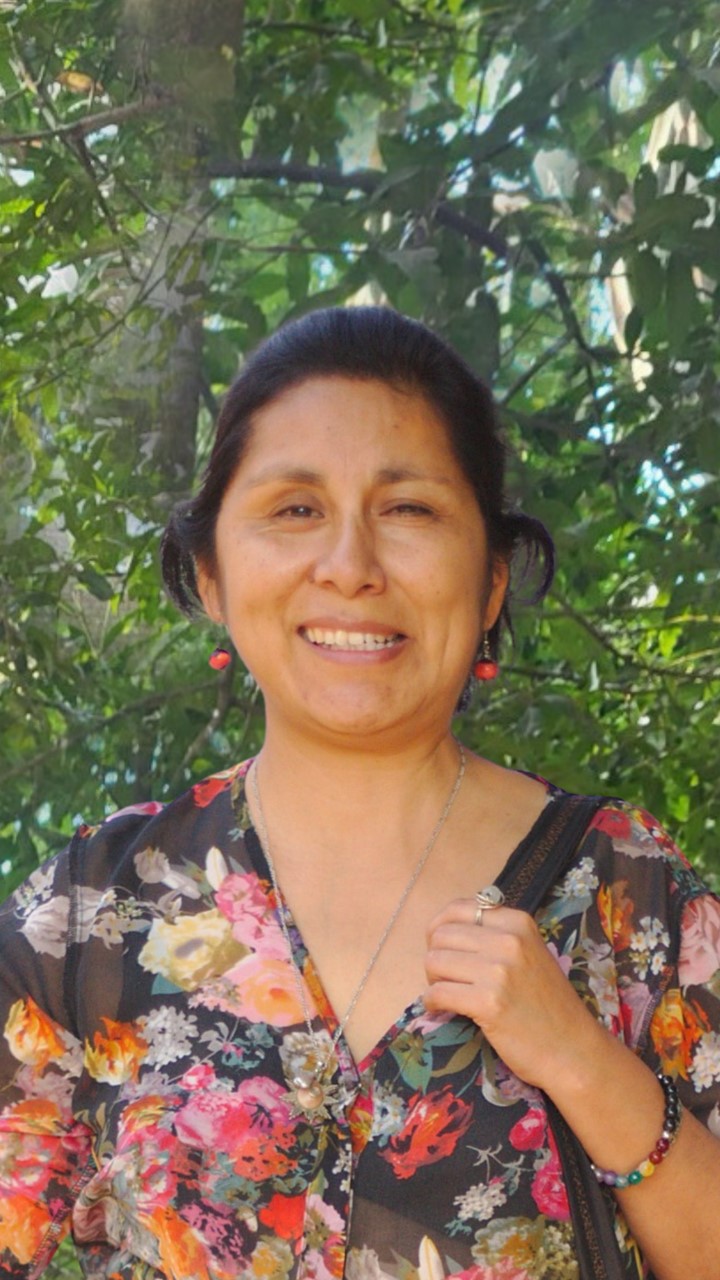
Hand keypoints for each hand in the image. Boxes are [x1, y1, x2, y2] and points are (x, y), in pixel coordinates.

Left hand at [423, 897, 604, 1091]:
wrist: (572, 1049)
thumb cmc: (548, 1004)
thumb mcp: (529, 952)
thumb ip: (495, 935)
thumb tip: (446, 927)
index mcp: (518, 922)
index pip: (458, 909)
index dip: (440, 928)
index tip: (443, 949)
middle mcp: (508, 940)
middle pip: (441, 935)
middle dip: (436, 957)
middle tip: (447, 978)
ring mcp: (498, 971)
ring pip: (434, 961)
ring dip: (433, 980)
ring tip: (448, 994)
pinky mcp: (488, 1003)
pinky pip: (437, 993)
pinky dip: (432, 1003)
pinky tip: (443, 1009)